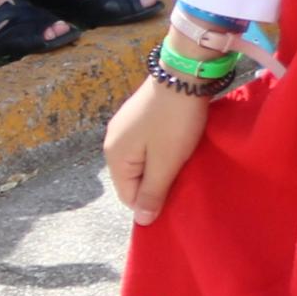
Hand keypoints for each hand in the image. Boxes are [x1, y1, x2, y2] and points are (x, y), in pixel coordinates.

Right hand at [104, 79, 212, 220]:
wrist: (183, 74)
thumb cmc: (174, 122)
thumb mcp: (165, 162)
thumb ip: (152, 192)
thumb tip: (141, 221)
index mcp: (114, 157)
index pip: (128, 196)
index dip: (152, 200)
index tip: (177, 193)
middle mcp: (113, 142)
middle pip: (134, 178)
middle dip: (157, 182)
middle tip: (182, 175)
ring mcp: (125, 127)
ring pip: (143, 161)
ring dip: (162, 164)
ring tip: (183, 159)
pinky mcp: (139, 116)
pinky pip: (148, 144)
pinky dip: (163, 148)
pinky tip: (179, 142)